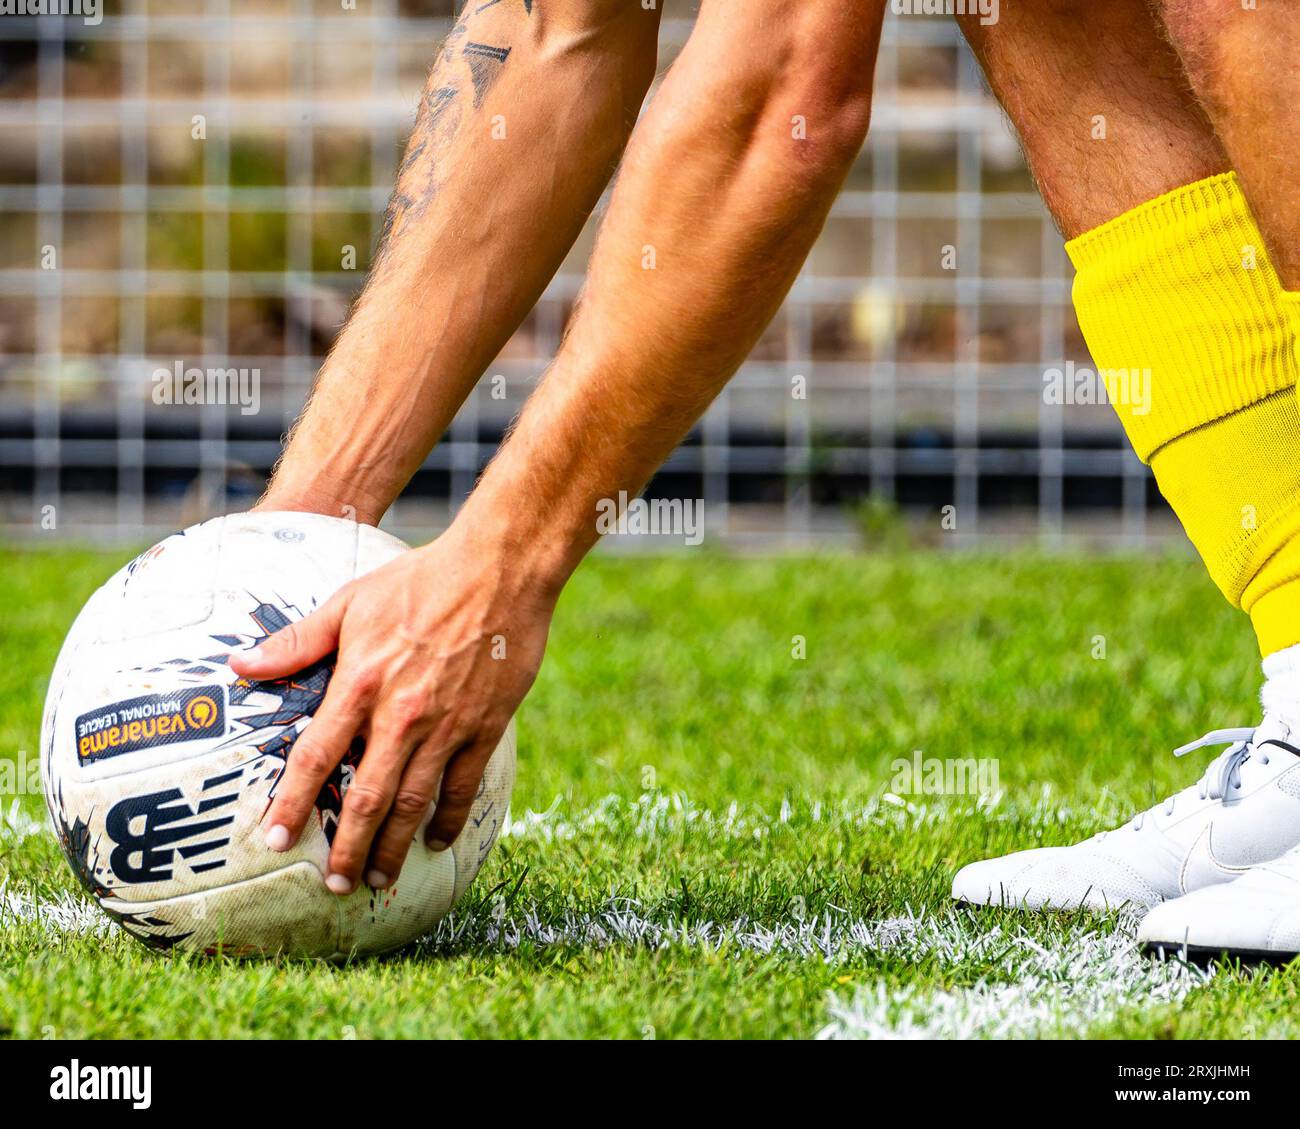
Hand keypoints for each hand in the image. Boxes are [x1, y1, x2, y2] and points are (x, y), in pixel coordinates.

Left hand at [228, 523, 554, 893]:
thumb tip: (240, 664)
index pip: (316, 757)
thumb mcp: (350, 601)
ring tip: (378, 878)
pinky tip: (435, 840)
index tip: (275, 839)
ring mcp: (445, 725)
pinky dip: (448, 818)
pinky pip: (462, 786)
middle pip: (366, 797)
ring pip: (413, 802)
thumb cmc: (420, 578)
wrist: (498, 569)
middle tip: (333, 884)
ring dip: (392, 846)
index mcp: (360, 683)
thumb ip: (298, 642)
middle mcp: (400, 714)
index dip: (293, 803)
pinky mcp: (484, 726)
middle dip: (346, 847)